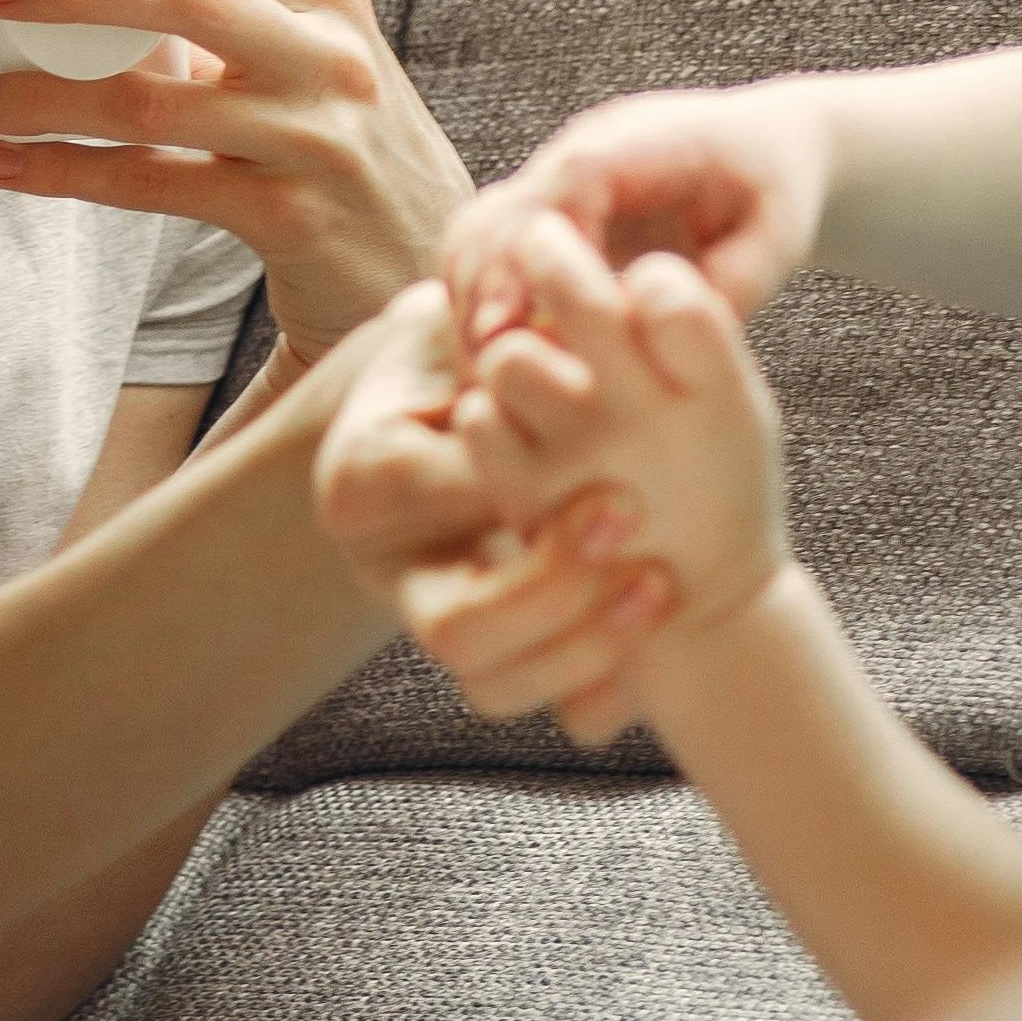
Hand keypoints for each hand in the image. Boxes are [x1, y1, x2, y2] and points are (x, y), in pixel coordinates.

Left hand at [0, 0, 470, 360]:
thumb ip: (238, 29)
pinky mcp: (291, 218)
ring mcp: (313, 140)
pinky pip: (153, 184)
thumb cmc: (343, 160)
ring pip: (149, 103)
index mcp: (328, 2)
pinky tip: (9, 168)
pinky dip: (68, 172)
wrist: (429, 272)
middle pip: (181, 2)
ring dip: (40, 101)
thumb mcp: (316, 71)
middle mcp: (329, 60)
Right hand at [319, 278, 679, 736]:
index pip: (414, 491)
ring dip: (582, 648)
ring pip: (493, 683)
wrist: (474, 394)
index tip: (578, 450)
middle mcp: (388, 564)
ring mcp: (441, 612)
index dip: (495, 477)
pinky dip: (601, 689)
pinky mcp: (499, 647)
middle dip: (548, 589)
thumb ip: (490, 328)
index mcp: (364, 473)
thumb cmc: (473, 343)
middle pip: (455, 628)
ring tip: (657, 586)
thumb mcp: (471, 319)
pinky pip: (543, 701)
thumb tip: (536, 341)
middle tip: (626, 516)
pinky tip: (655, 637)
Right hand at [442, 83, 835, 342]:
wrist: (761, 148)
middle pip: (501, 208)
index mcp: (645, 143)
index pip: (570, 183)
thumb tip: (668, 338)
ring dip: (470, 299)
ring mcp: (556, 177)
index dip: (528, 248)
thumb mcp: (779, 236)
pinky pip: (488, 248)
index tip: (506, 323)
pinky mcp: (544, 210)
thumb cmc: (775, 192)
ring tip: (479, 376)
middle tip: (481, 370)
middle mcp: (585, 151)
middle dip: (484, 288)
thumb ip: (736, 282)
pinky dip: (478, 301)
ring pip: (479, 228)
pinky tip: (492, 362)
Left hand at [446, 215, 790, 637]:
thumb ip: (694, 335)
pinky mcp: (525, 494)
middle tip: (544, 235)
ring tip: (538, 354)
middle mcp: (646, 421)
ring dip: (517, 341)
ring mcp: (579, 458)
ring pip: (511, 355)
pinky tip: (518, 416)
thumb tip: (624, 268)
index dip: (651, 274)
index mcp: (715, 394)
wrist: (699, 600)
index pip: (672, 295)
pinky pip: (482, 417)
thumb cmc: (716, 473)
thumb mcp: (738, 403)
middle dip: (552, 251)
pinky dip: (492, 407)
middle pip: (577, 299)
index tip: (645, 282)